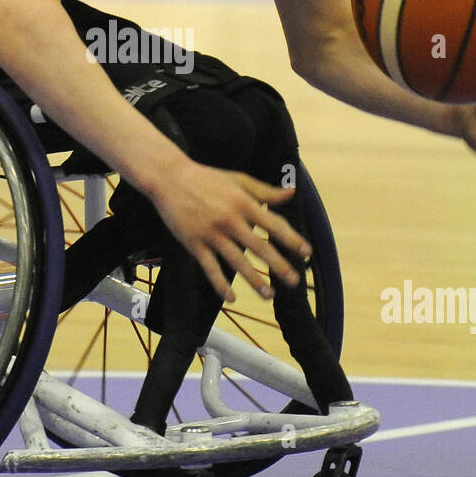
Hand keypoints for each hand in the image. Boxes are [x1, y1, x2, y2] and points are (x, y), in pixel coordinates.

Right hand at [149, 161, 310, 302]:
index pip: (273, 224)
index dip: (291, 239)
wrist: (169, 178)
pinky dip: (220, 285)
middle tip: (294, 281)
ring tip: (269, 296)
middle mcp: (230, 220)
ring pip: (237, 261)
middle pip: (259, 247)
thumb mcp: (238, 179)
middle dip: (279, 266)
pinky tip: (231, 299)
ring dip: (254, 281)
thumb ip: (265, 190)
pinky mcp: (194, 243)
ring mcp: (211, 233)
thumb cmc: (206, 177)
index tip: (306, 253)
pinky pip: (210, 268)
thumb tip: (292, 192)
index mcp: (243, 203)